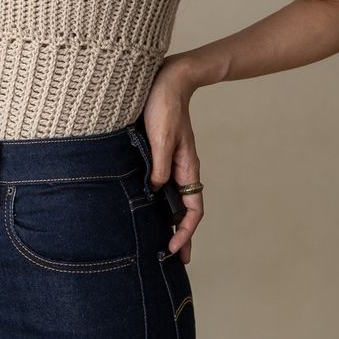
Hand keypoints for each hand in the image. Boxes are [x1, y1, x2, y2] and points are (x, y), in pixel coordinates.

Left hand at [141, 55, 203, 263]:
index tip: (173, 249)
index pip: (193, 209)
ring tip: (159, 241)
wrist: (166, 78)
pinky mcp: (157, 153)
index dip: (185, 232)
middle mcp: (180, 168)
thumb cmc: (164, 105)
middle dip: (181, 235)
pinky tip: (145, 206)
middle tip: (174, 260)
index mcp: (186, 167)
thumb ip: (158, 165)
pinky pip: (159, 183)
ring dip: (168, 220)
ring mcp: (169, 161)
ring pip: (171, 198)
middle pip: (184, 210)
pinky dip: (157, 200)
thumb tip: (154, 192)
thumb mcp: (161, 137)